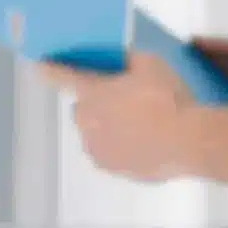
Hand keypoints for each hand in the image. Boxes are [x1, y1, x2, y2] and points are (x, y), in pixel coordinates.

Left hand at [42, 52, 200, 181]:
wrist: (188, 140)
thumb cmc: (168, 98)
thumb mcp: (151, 63)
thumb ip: (129, 60)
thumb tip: (122, 60)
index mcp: (92, 92)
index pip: (63, 76)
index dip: (51, 70)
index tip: (40, 66)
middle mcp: (86, 121)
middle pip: (83, 108)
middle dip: (98, 103)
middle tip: (127, 100)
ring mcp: (96, 147)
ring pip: (95, 133)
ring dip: (108, 127)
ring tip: (141, 124)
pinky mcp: (110, 168)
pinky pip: (108, 153)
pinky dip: (119, 148)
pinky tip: (144, 142)